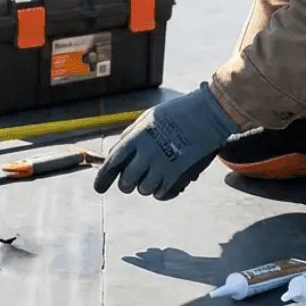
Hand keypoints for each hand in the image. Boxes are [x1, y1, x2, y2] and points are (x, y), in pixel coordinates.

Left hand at [93, 84, 238, 199]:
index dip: (103, 178)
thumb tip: (114, 155)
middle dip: (127, 184)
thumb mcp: (148, 118)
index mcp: (136, 136)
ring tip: (151, 176)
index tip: (98, 189)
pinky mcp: (177, 172)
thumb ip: (131, 136)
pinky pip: (160, 193)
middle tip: (131, 181)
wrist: (206, 113)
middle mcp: (146, 152)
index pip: (112, 163)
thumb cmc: (176, 113)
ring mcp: (162, 163)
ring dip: (145, 186)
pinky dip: (159, 191)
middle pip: (126, 181)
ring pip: (143, 189)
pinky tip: (163, 182)